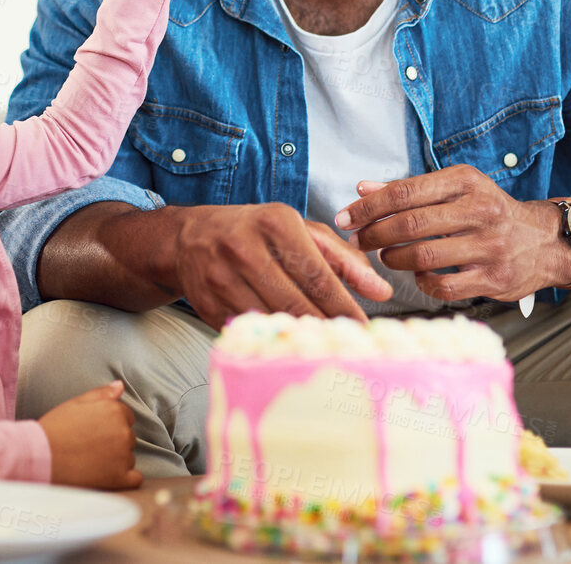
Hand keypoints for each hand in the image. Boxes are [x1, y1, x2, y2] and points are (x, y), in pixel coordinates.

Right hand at [39, 381, 142, 489]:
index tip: (93, 431)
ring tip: (91, 460)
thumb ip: (101, 394)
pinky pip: (135, 478)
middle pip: (128, 437)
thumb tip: (120, 386)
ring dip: (117, 460)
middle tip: (89, 445)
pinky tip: (106, 475)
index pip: (126, 416)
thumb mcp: (76, 403)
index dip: (109, 424)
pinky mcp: (120, 478)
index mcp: (115, 411)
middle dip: (114, 441)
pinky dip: (124, 478)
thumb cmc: (56, 428)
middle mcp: (123, 432)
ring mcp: (123, 456)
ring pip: (129, 457)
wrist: (41, 456)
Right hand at [166, 203, 391, 328]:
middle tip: (349, 347)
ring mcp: (220, 277)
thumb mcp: (299, 231)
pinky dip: (271, 341)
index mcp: (274, 222)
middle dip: (327, 328)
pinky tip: (288, 345)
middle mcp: (244, 247)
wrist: (189, 238)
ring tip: (323, 348)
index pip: (317, 275)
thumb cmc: (255, 232)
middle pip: (297, 303)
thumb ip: (343, 259)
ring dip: (301, 339)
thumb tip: (381, 291)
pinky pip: (249, 331)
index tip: (364, 329)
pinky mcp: (206, 304)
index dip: (344, 307)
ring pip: (273, 320)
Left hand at [339, 166, 570, 301]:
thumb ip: (409, 190)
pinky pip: (443, 286)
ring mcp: (490, 246)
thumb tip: (362, 189)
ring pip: (422, 257)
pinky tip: (418, 274)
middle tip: (358, 240)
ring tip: (386, 257)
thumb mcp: (455, 190)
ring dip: (393, 259)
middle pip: (410, 224)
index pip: (405, 191)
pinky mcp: (495, 278)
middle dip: (374, 234)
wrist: (545, 241)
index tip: (346, 218)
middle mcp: (481, 210)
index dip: (369, 207)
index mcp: (466, 182)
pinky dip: (422, 282)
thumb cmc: (490, 212)